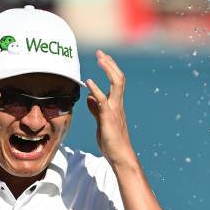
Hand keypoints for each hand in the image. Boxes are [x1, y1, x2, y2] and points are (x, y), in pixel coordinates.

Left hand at [86, 50, 135, 166]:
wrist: (120, 156)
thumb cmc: (111, 142)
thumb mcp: (101, 122)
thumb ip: (96, 109)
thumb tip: (89, 98)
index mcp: (116, 105)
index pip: (117, 81)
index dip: (110, 68)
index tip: (102, 57)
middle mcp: (118, 105)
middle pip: (119, 78)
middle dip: (110, 64)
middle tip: (100, 53)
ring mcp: (114, 110)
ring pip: (116, 84)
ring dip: (108, 69)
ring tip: (100, 58)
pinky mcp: (108, 118)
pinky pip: (103, 101)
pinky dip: (96, 89)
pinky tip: (89, 82)